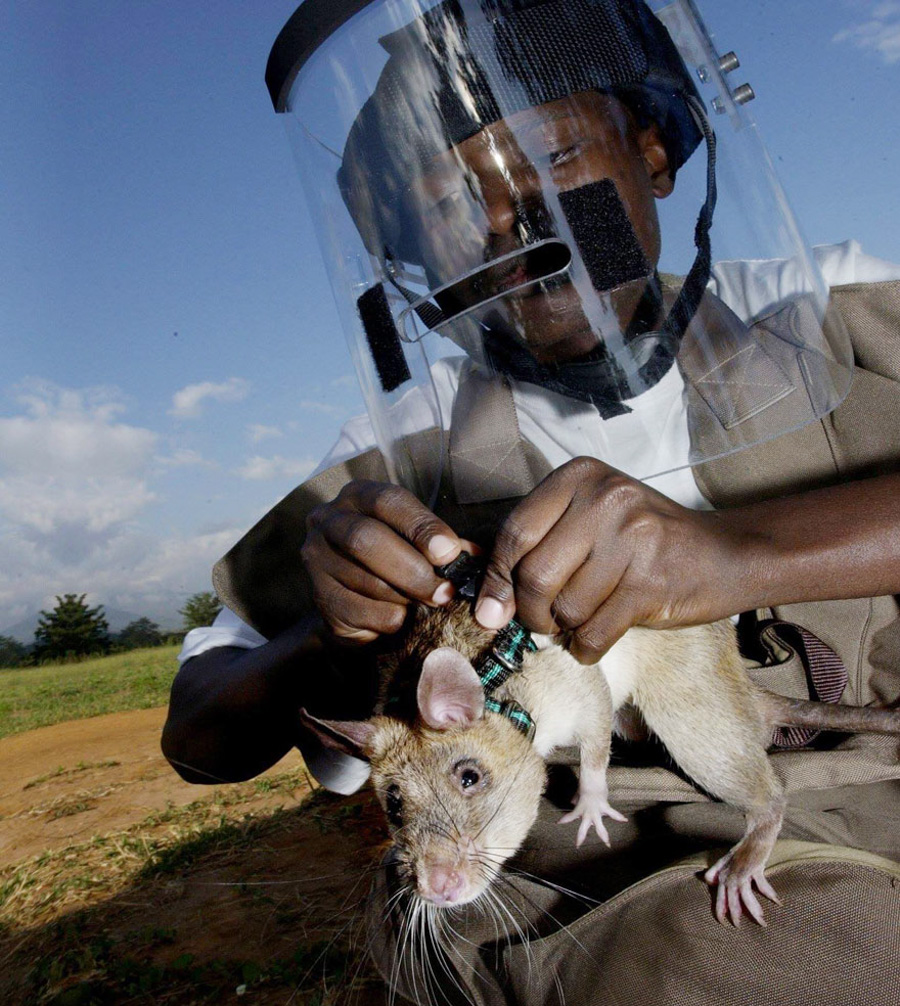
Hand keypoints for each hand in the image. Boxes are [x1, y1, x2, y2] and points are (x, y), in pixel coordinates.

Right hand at [302, 480, 469, 643]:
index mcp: (358, 496)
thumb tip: (475, 557)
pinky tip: (402, 618)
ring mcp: (317, 559)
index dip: (421, 525)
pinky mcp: (319, 597)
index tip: (449, 553)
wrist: (359, 603)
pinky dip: (389, 618)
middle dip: (412, 570)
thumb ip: (445, 545)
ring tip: (427, 606)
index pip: (389, 501)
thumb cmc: (396, 561)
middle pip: (366, 539)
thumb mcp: (419, 543)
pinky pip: (359, 610)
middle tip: (443, 592)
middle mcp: (328, 520)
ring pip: (365, 579)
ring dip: (405, 598)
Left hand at [474, 457, 745, 662]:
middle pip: (534, 574)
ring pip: (565, 608)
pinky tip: (593, 639)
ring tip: (581, 619)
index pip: (514, 533)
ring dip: (565, 628)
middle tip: (542, 621)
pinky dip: (585, 647)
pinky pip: (594, 632)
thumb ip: (540, 545)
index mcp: (580, 477)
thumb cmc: (643, 541)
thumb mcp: (589, 520)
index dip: (497, 579)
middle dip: (530, 611)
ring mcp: (632, 538)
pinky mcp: (651, 582)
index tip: (493, 608)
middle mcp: (605, 499)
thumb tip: (488, 603)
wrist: (724, 554)